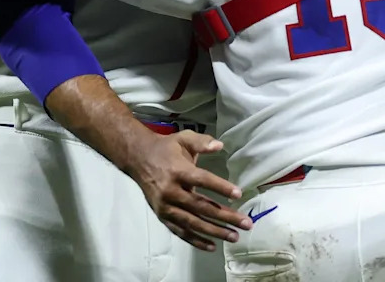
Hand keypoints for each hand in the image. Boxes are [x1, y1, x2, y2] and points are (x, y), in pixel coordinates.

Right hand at [128, 130, 252, 251]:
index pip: (202, 180)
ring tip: (234, 236)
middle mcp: (171, 191)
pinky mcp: (162, 216)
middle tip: (246, 223)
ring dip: (215, 231)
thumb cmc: (166, 148)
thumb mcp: (183, 138)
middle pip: (201, 206)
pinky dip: (196, 240)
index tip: (238, 194)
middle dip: (225, 217)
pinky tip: (212, 246)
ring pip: (193, 223)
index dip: (220, 187)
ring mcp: (166, 206)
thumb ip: (202, 142)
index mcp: (178, 170)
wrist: (138, 159)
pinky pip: (180, 231)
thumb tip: (220, 146)